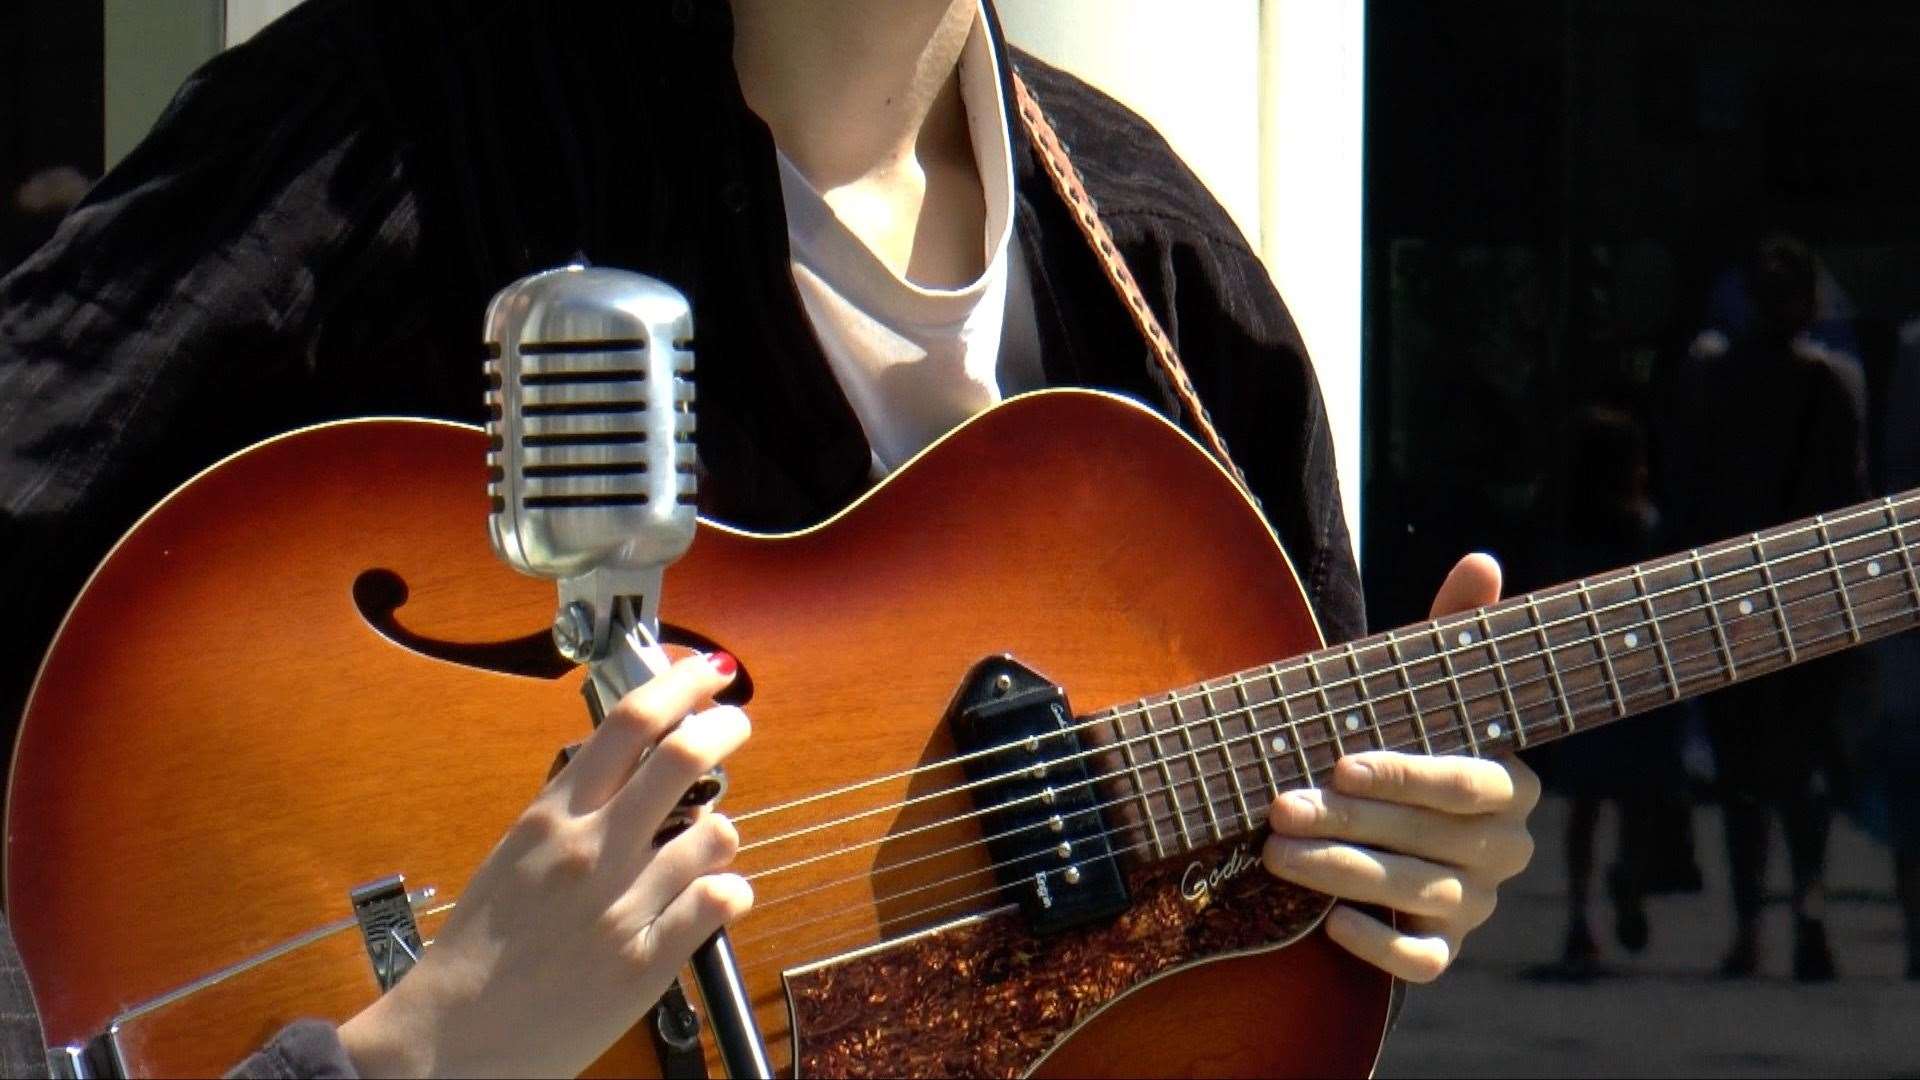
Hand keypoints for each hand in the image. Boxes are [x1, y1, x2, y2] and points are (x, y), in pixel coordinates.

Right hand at [338, 654, 752, 1076]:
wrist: (451, 1040)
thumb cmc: (479, 949)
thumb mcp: (516, 854)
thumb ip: (574, 809)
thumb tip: (633, 763)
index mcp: (552, 818)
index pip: (629, 722)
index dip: (680, 683)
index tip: (707, 670)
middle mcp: (591, 852)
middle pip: (685, 757)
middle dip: (725, 727)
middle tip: (735, 723)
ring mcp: (623, 907)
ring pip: (716, 832)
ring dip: (721, 829)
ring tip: (706, 842)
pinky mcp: (647, 963)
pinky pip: (720, 902)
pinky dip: (729, 891)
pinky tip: (713, 896)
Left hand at [1261, 554, 1540, 981]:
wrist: (1383, 820)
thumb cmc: (1399, 740)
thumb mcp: (1418, 686)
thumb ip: (1451, 630)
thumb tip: (1483, 559)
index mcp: (1509, 782)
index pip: (1465, 783)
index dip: (1404, 775)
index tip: (1340, 764)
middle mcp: (1504, 847)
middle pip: (1432, 842)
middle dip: (1348, 823)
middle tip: (1277, 806)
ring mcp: (1478, 903)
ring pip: (1420, 897)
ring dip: (1344, 874)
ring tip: (1277, 852)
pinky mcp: (1446, 949)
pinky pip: (1424, 964)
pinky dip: (1379, 947)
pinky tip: (1330, 924)